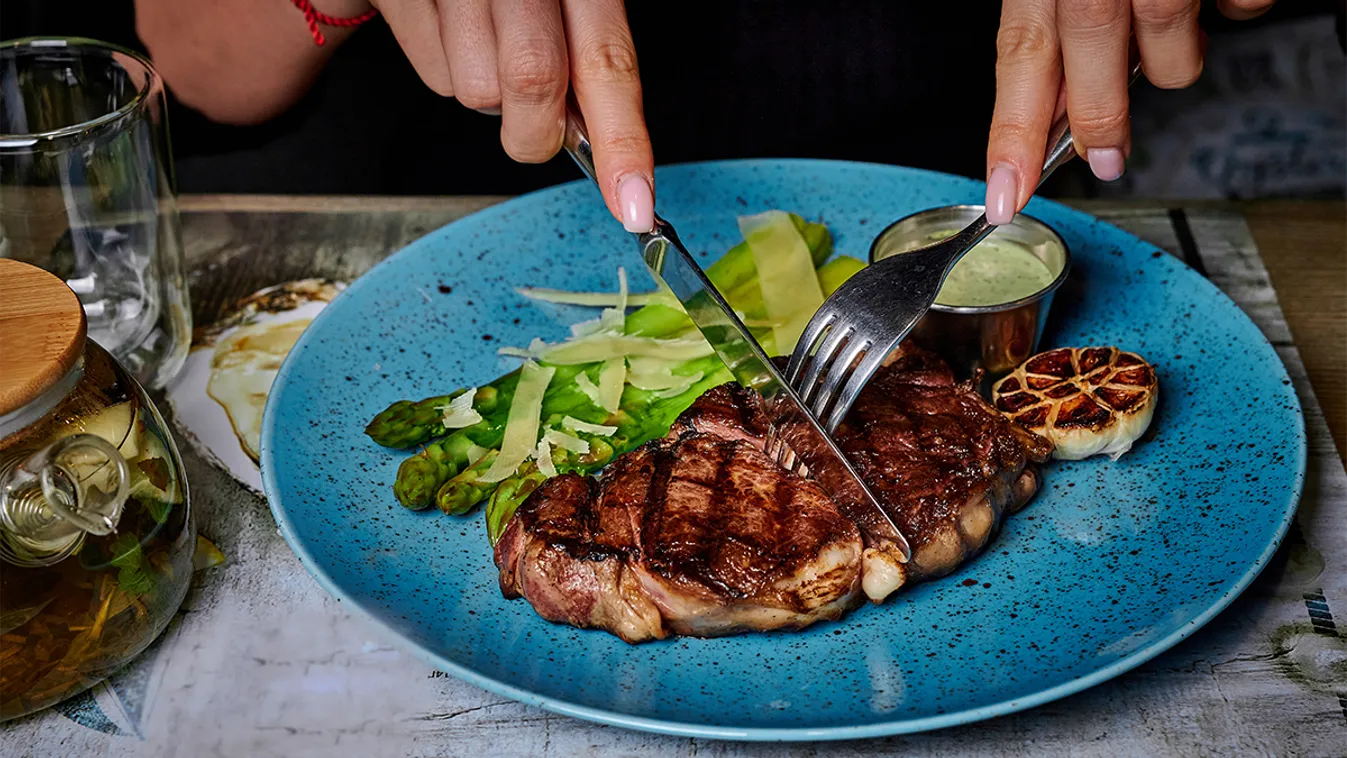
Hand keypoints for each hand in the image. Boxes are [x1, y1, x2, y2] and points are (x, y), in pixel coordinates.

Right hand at [369, 0, 654, 231]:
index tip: (634, 205)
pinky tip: (451, 25)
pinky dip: (447, 66)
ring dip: (487, 89)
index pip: (608, 63)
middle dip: (537, 130)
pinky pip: (433, 72)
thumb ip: (587, 53)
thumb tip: (594, 137)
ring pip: (475, 90)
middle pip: (532, 83)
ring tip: (486, 37)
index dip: (624, 142)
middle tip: (538, 126)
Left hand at [984, 0, 1277, 224]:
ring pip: (1172, 55)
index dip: (1011, 135)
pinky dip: (1232, 5)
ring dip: (1171, 56)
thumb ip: (1053, 23)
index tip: (1004, 195)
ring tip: (1168, 16)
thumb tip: (1051, 106)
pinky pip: (1240, 8)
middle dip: (1099, 124)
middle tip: (1105, 155)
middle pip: (1094, 70)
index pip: (1019, 58)